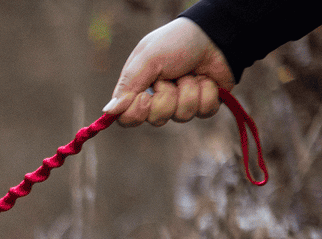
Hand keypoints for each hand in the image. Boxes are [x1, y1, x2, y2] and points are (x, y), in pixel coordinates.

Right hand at [104, 17, 234, 126]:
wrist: (213, 34)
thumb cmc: (176, 42)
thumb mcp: (147, 58)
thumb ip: (127, 86)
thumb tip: (108, 112)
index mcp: (139, 90)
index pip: (127, 118)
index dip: (136, 112)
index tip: (145, 96)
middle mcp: (158, 101)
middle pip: (156, 119)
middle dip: (167, 96)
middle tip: (171, 77)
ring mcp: (181, 104)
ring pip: (182, 116)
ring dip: (189, 90)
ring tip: (191, 73)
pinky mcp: (204, 104)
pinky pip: (204, 111)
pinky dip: (207, 92)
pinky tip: (206, 78)